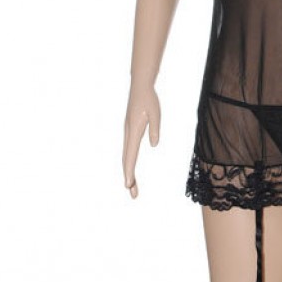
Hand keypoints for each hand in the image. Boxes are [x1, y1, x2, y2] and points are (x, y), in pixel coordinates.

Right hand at [122, 83, 160, 198]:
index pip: (130, 155)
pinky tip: (131, 169)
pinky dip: (129, 163)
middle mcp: (128, 134)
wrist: (140, 87)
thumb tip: (154, 144)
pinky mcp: (129, 131)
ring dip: (128, 172)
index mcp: (133, 131)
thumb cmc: (149, 99)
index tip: (128, 184)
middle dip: (129, 178)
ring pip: (126, 156)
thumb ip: (155, 129)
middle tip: (133, 194)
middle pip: (126, 160)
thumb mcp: (156, 113)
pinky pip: (128, 151)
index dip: (129, 171)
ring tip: (133, 187)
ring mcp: (127, 133)